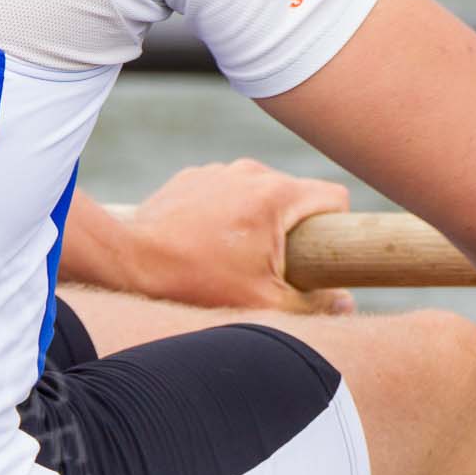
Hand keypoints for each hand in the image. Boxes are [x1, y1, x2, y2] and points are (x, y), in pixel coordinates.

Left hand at [122, 160, 356, 313]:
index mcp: (278, 193)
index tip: (319, 254)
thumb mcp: (262, 300)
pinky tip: (202, 242)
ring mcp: (218, 170)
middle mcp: (251, 171)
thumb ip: (313, 303)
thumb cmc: (196, 281)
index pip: (334, 198)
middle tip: (271, 265)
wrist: (128, 262)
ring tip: (230, 256)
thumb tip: (346, 304)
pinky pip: (223, 192)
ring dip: (255, 221)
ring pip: (257, 193)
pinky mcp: (192, 177)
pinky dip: (223, 214)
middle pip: (294, 197)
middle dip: (290, 230)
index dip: (335, 228)